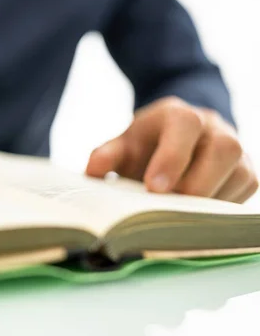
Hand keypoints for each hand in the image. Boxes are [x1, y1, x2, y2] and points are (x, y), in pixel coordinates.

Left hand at [86, 97, 257, 202]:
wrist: (173, 141)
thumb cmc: (146, 145)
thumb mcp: (123, 145)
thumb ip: (106, 155)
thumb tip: (92, 172)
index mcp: (179, 114)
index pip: (185, 125)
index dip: (172, 157)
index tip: (152, 188)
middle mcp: (214, 128)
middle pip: (224, 149)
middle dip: (197, 184)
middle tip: (169, 208)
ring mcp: (237, 150)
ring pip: (241, 174)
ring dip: (210, 202)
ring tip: (180, 218)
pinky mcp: (246, 173)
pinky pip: (246, 192)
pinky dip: (222, 211)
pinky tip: (197, 220)